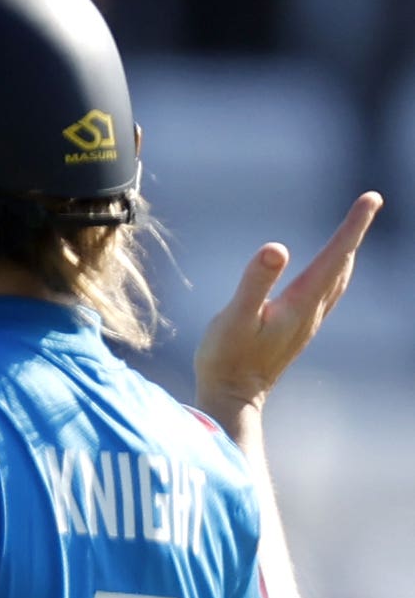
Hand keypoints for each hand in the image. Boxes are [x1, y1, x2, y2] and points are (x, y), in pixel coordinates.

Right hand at [194, 191, 381, 414]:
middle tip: (368, 203)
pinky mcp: (297, 331)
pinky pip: (326, 294)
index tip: (372, 198)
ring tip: (353, 233)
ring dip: (346, 254)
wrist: (232, 399)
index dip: (354, 225)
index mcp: (302, 302)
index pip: (336, 256)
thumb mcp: (234, 317)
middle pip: (343, 264)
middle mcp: (312, 311)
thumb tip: (276, 248)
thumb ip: (255, 283)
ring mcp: (307, 323)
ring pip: (338, 281)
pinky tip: (326, 275)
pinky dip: (334, 274)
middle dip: (355, 233)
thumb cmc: (226, 359)